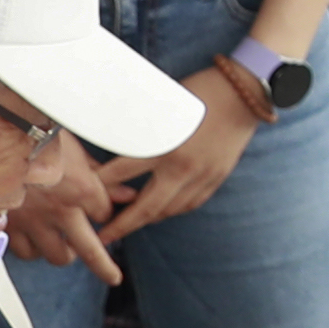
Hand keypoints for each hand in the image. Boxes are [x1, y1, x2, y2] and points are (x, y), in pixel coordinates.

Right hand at [1, 151, 129, 282]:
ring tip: (65, 246)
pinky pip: (25, 251)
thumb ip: (104, 177)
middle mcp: (60, 211)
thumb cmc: (38, 134)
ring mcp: (33, 221)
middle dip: (104, 266)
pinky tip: (36, 240)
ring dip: (62, 252)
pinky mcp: (10, 225)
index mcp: (81, 190)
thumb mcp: (78, 151)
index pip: (104, 214)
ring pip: (55, 255)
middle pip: (88, 251)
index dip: (105, 213)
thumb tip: (128, 194)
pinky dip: (33, 249)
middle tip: (111, 275)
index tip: (102, 211)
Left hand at [94, 88, 258, 239]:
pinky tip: (161, 211)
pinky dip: (172, 210)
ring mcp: (202, 176)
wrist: (245, 93)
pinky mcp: (216, 178)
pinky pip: (189, 204)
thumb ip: (141, 125)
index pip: (121, 172)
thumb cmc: (201, 90)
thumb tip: (111, 133)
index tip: (83, 197)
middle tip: (103, 237)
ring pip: (168, 210)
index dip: (98, 187)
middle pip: (145, 206)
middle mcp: (183, 166)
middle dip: (122, 225)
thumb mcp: (163, 104)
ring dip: (147, 219)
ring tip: (129, 224)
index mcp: (165, 145)